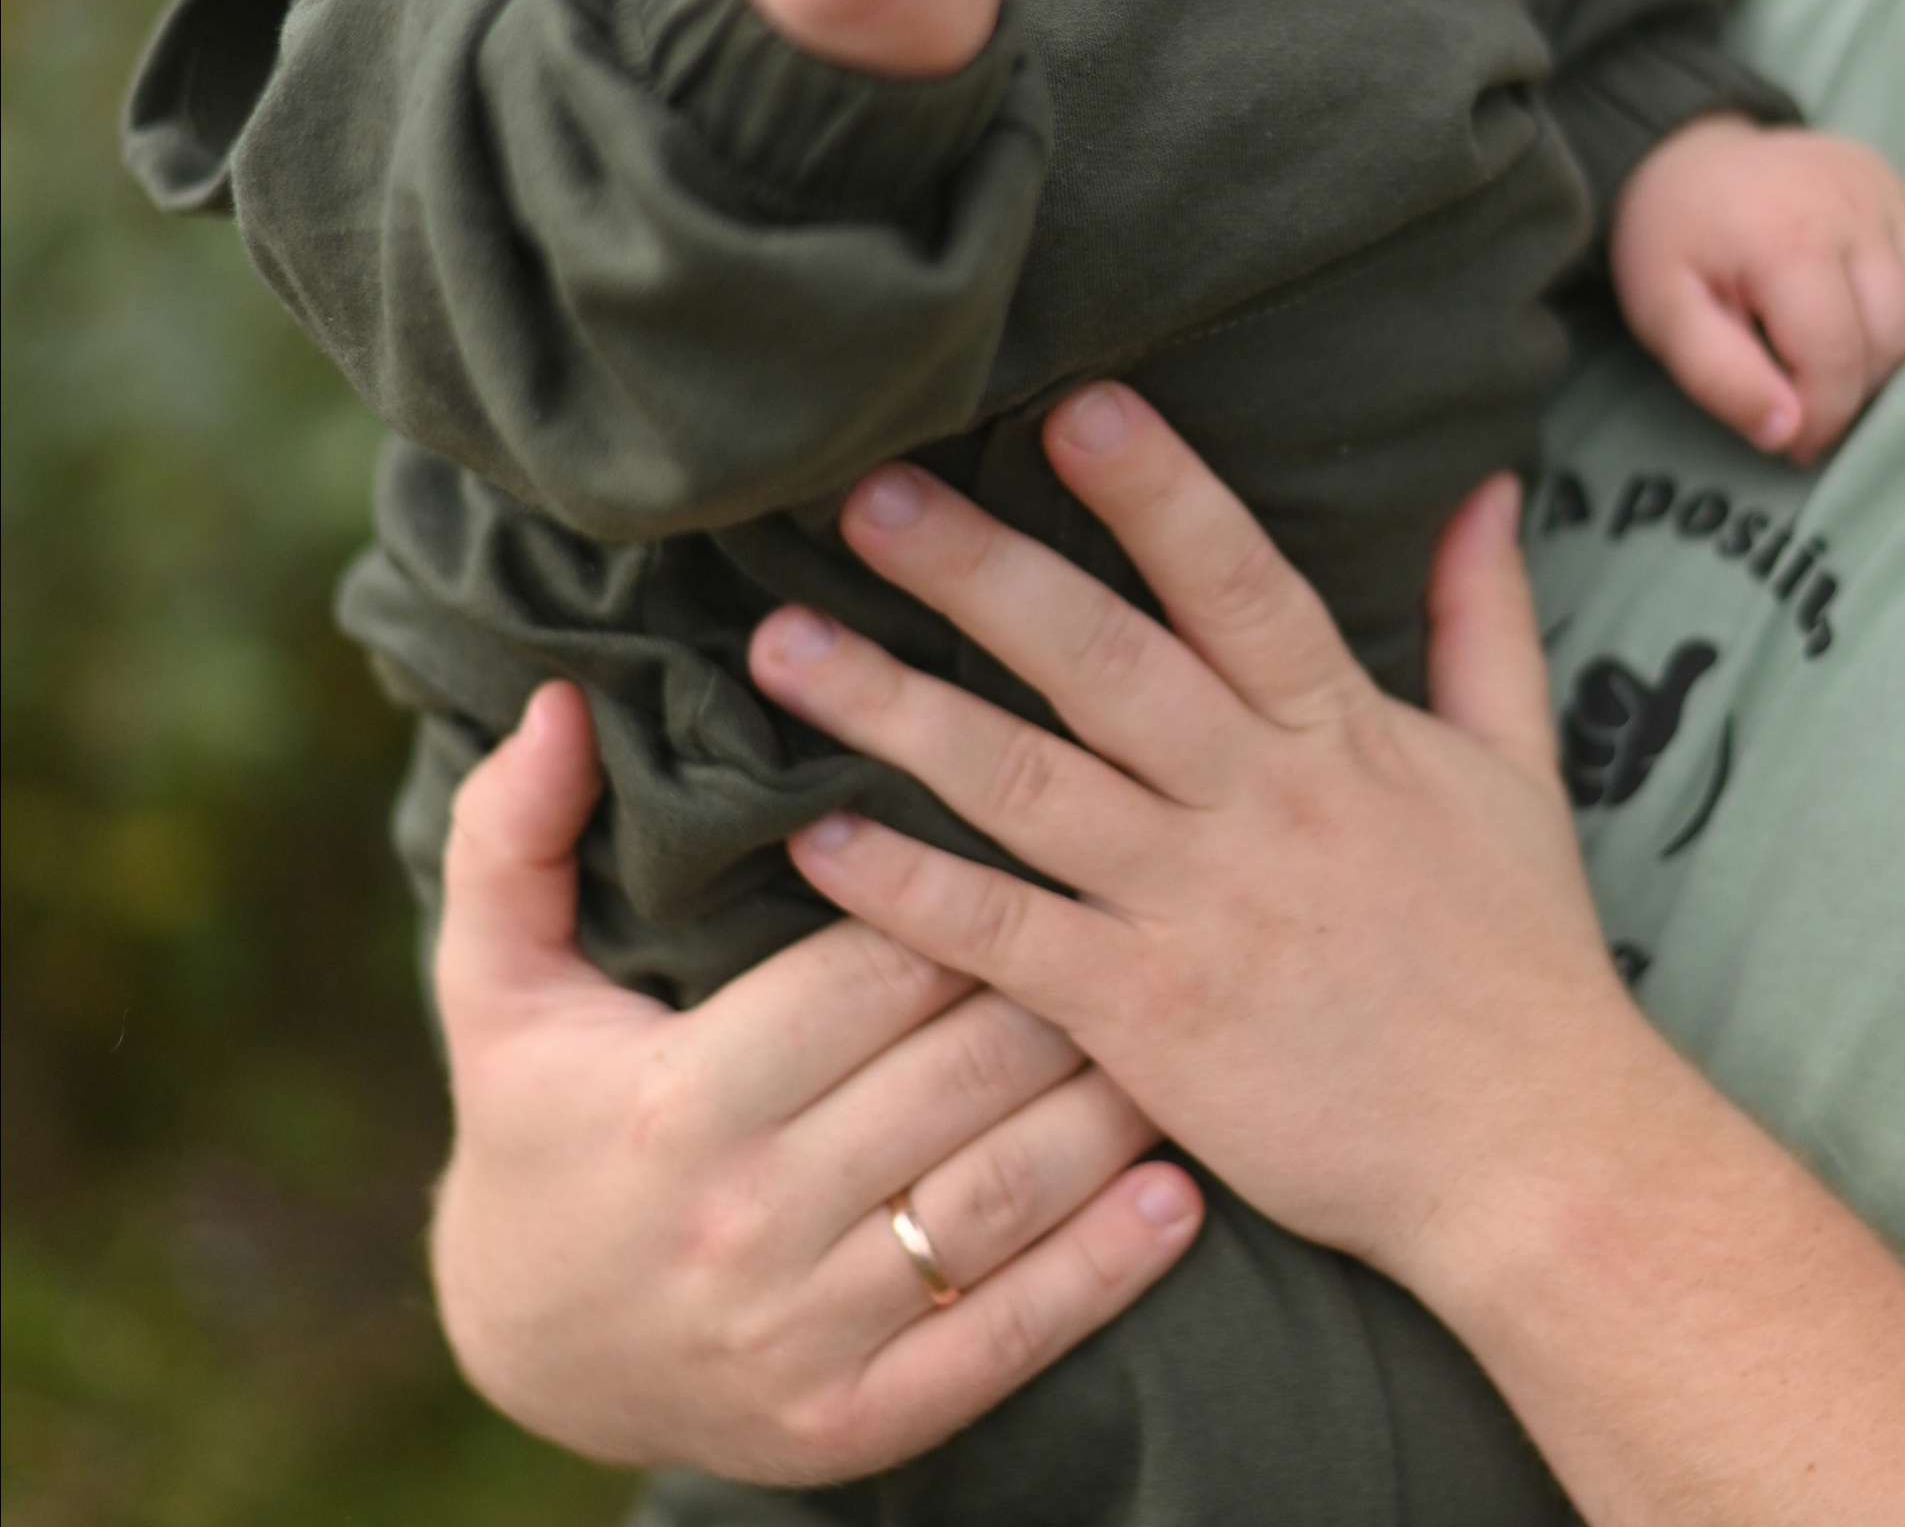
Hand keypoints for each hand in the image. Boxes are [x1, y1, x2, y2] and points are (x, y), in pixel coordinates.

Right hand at [428, 681, 1201, 1483]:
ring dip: (1111, 1106)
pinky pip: (1008, 1338)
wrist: (526, 1356)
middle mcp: (747, 1224)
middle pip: (961, 1071)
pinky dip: (1105, 1270)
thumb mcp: (496, 984)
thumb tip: (560, 701)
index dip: (970, 892)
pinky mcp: (855, 1426)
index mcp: (678, 1102)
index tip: (1047, 830)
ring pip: (1006, 1193)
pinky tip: (1177, 1198)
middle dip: (1065, 983)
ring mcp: (805, 1338)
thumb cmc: (538, 1122)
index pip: (874, 971)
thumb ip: (514, 836)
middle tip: (1156, 908)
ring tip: (1184, 1025)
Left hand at [745, 389, 1641, 1293]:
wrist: (1532, 1157)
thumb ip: (1486, 618)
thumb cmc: (1521, 956)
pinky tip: (815, 840)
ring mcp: (1194, 911)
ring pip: (1026, 787)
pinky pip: (1007, 941)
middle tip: (868, 492)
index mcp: (1339, 730)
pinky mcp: (1146, 1022)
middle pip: (1103, 664)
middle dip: (982, 573)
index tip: (1074, 403)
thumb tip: (1481, 486)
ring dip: (899, 712)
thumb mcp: (1516, 768)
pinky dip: (909, 893)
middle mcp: (1256, 803)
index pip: (1240, 581)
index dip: (1158, 490)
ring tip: (784, 646)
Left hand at [1611, 116, 1904, 462]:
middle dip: (1854, 391)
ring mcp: (1887, 192)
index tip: (1793, 443)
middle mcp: (1854, 207)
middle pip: (1893, 338)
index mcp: (1789, 239)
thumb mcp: (1663, 314)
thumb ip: (1719, 377)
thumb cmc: (1672, 241)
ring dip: (1893, 352)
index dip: (1821, 419)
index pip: (1837, 360)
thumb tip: (1786, 432)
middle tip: (1808, 403)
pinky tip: (1868, 317)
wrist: (1686, 156)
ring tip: (1833, 359)